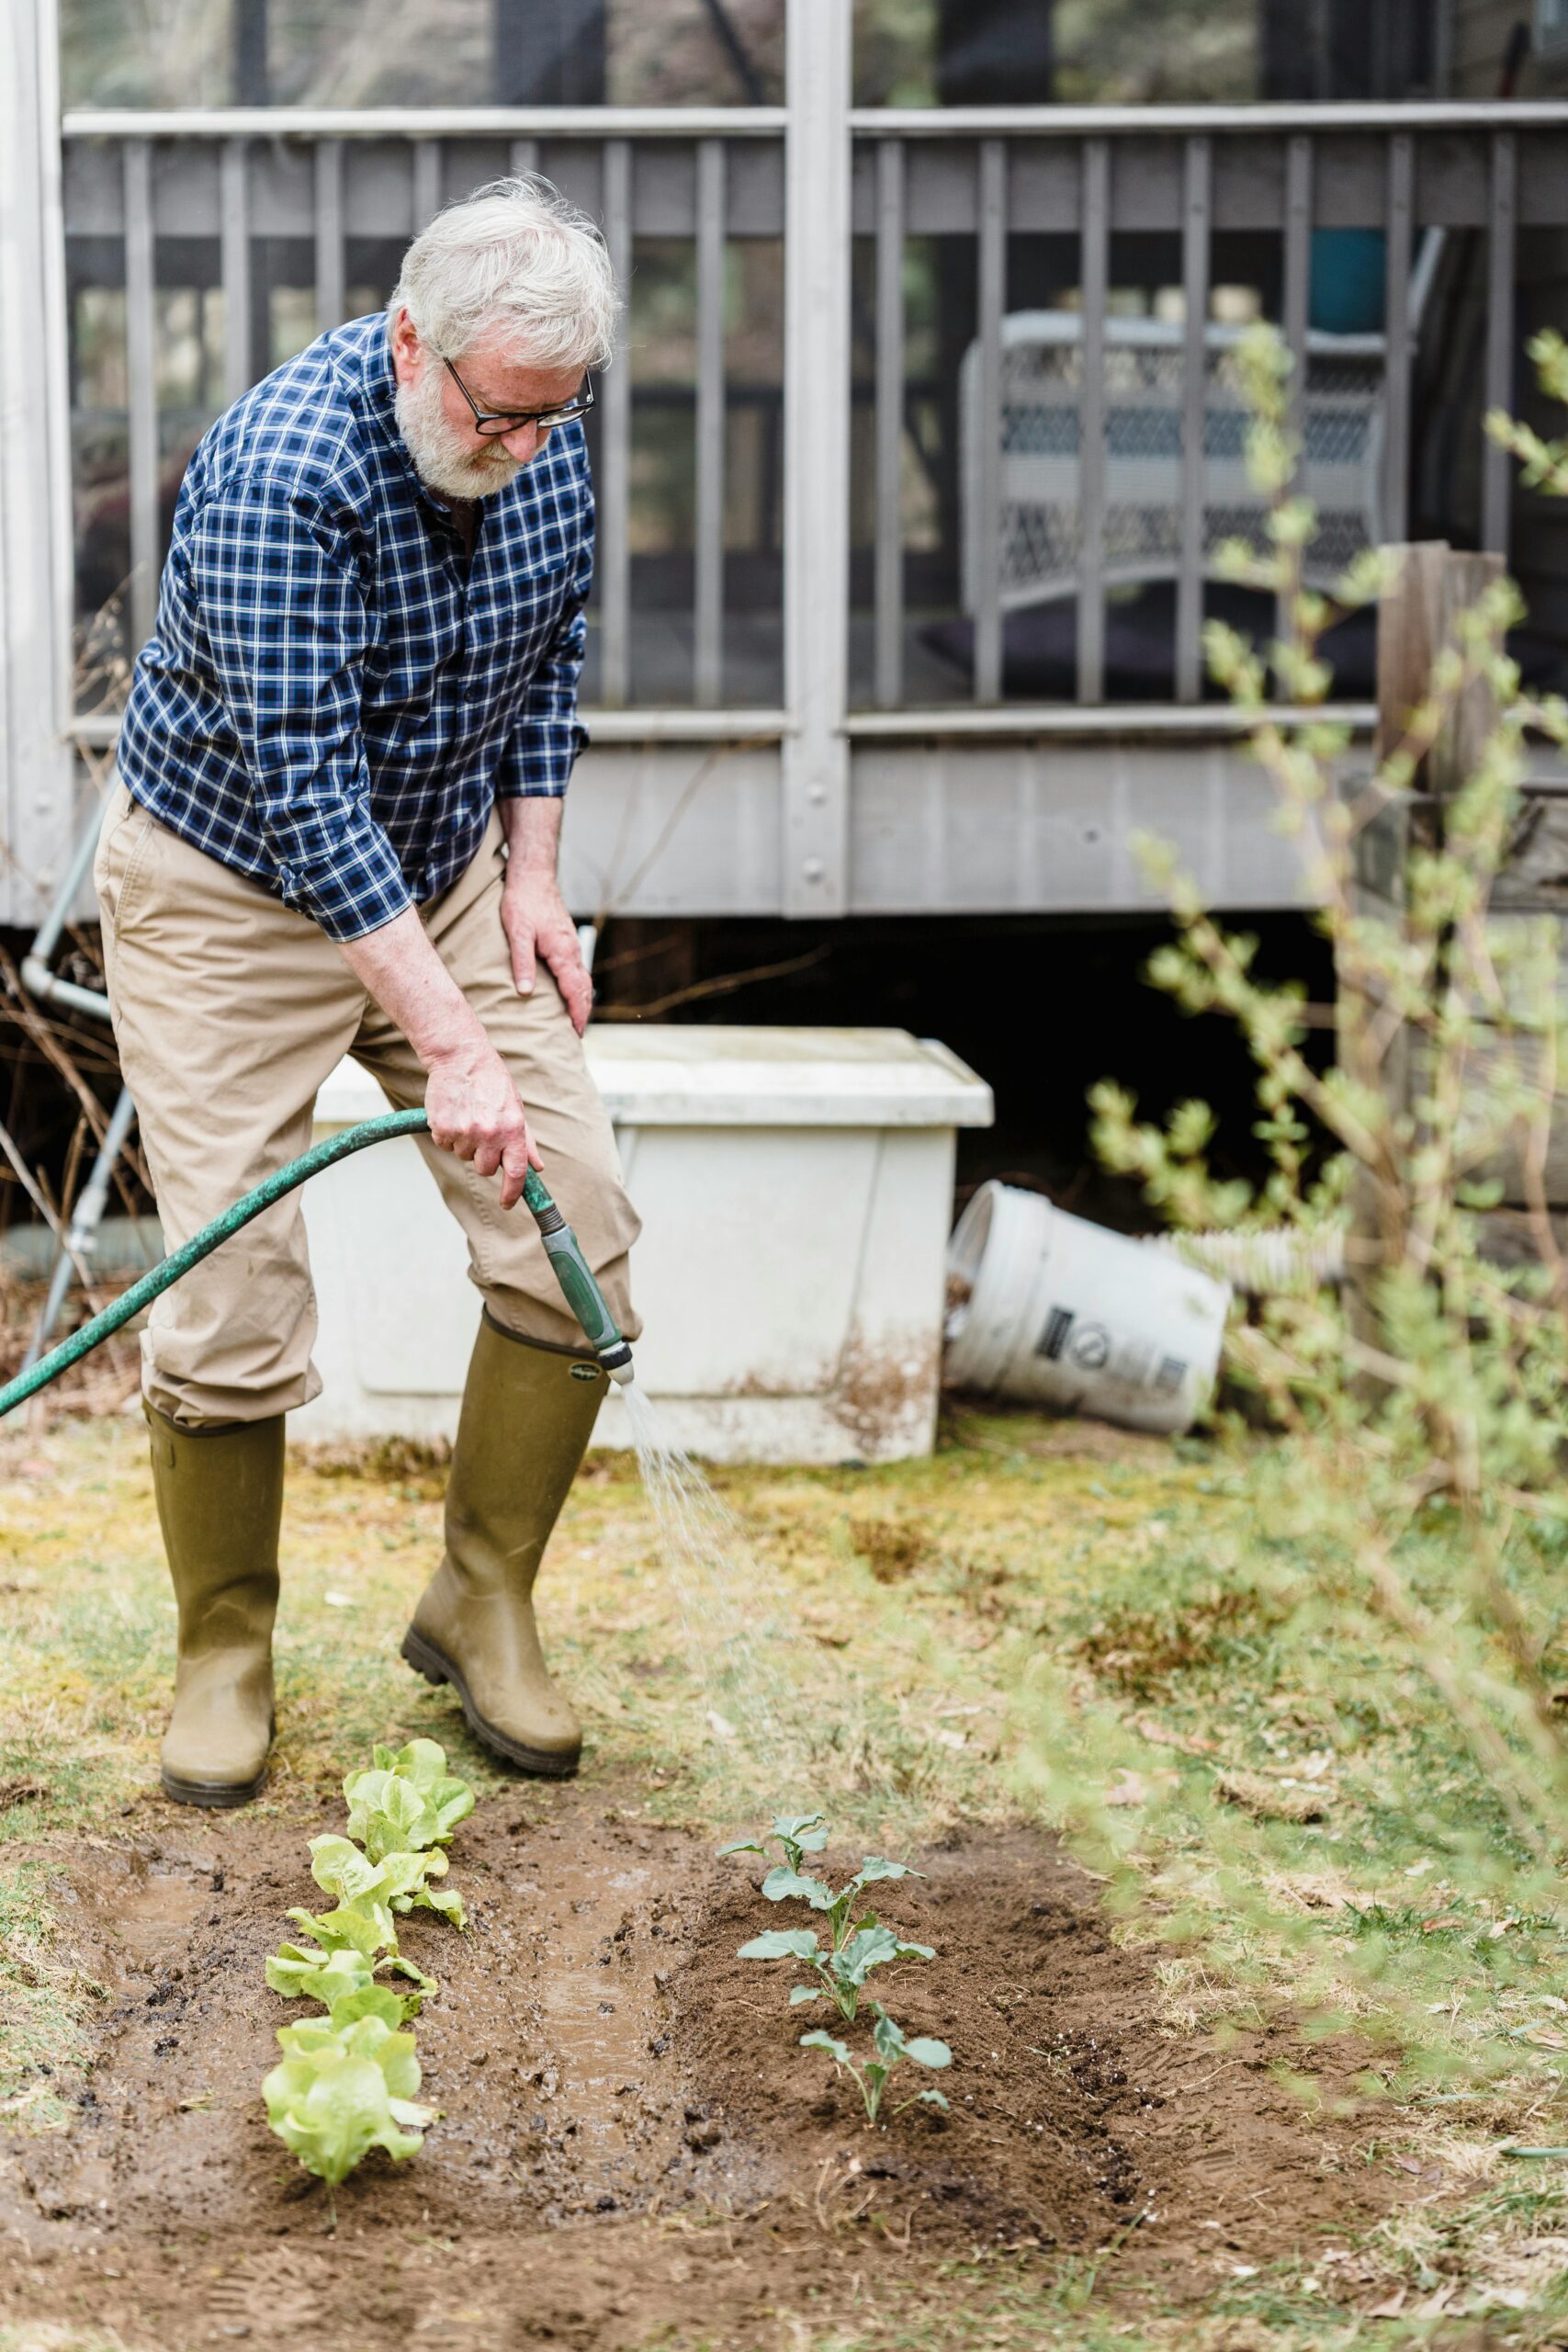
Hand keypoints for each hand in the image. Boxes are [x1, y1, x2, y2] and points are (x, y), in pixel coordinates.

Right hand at [424, 1034, 540, 1209]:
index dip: (512, 1193)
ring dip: (465, 1143)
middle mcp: (489, 1133)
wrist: (461, 1058)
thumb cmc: (492, 1081)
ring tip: (468, 1116)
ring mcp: (464, 1132)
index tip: (507, 1203)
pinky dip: (447, 1134)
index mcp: (513, 1129)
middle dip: (484, 1157)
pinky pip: (444, 1144)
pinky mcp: (442, 1127)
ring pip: (463, 1156)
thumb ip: (526, 1141)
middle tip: (482, 1134)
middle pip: (485, 1169)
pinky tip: (454, 1114)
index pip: (516, 1172)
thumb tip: (538, 1167)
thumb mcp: (516, 1108)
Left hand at [502, 868, 592, 1036]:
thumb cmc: (523, 901)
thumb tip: (526, 992)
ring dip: (581, 1000)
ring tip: (575, 1020)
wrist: (533, 875)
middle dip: (583, 1012)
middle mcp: (571, 950)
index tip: (576, 1033)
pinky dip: (577, 987)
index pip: (575, 990)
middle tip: (577, 1035)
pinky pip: (576, 970)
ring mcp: (571, 945)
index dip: (577, 1013)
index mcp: (562, 952)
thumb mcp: (517, 932)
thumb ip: (522, 963)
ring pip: (582, 979)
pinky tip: (569, 992)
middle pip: (584, 988)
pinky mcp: (565, 941)